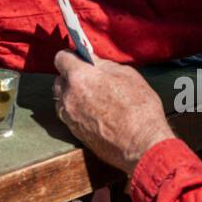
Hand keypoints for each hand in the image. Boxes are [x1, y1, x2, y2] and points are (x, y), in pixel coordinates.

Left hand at [53, 50, 174, 173]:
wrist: (142, 145)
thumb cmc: (139, 109)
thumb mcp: (127, 75)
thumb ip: (104, 65)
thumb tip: (94, 61)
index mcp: (80, 78)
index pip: (61, 58)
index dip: (71, 56)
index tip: (80, 58)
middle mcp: (69, 97)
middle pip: (59, 80)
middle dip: (70, 76)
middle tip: (89, 77)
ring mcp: (70, 117)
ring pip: (61, 100)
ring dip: (71, 95)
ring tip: (92, 96)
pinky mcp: (75, 133)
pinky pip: (68, 116)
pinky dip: (76, 111)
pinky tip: (94, 112)